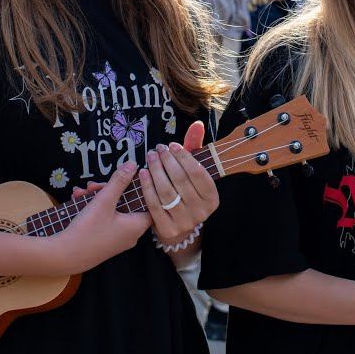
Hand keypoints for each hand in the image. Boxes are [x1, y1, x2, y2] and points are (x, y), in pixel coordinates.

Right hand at [56, 162, 150, 273]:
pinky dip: (94, 209)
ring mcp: (118, 239)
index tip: (126, 177)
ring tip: (82, 192)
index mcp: (137, 225)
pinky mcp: (106, 241)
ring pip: (113, 210)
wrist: (64, 256)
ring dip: (98, 198)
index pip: (147, 201)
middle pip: (126, 204)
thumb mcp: (103, 201)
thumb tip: (133, 165)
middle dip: (108, 190)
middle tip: (93, 185)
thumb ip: (119, 181)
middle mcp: (131, 234)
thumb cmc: (87, 230)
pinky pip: (105, 220)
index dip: (138, 187)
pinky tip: (78, 200)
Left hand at [141, 120, 218, 247]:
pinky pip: (154, 204)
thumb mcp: (193, 171)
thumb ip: (194, 148)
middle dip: (167, 161)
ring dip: (156, 171)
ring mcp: (184, 222)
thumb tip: (197, 124)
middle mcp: (201, 212)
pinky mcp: (167, 229)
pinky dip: (147, 187)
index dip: (184, 157)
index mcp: (212, 198)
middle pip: (180, 180)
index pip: (198, 173)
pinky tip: (143, 174)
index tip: (172, 146)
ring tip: (150, 158)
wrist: (177, 226)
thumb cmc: (186, 191)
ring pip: (166, 191)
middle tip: (157, 149)